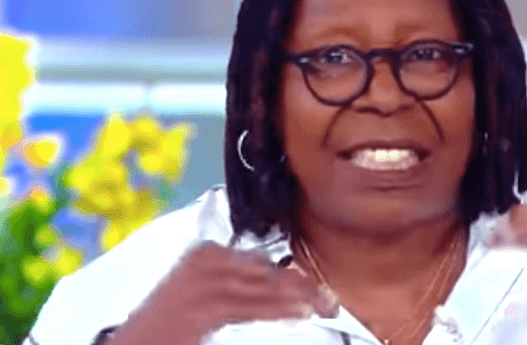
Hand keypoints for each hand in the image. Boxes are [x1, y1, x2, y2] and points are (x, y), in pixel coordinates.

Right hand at [107, 241, 336, 344]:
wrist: (135, 341)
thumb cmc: (170, 322)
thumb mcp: (204, 293)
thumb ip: (238, 284)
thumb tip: (285, 286)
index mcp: (206, 253)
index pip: (259, 262)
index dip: (293, 276)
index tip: (318, 287)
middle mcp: (204, 261)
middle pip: (264, 272)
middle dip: (300, 287)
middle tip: (329, 302)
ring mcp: (199, 283)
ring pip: (259, 289)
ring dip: (295, 299)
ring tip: (322, 306)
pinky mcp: (199, 309)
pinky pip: (246, 307)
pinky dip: (275, 309)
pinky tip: (298, 312)